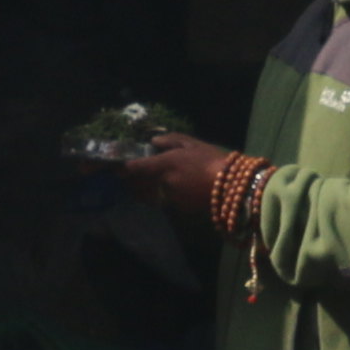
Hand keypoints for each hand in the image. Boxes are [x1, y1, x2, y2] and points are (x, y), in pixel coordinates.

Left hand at [124, 135, 241, 222]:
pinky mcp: (179, 208)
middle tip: (127, 177)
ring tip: (145, 184)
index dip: (124, 169)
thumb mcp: (193, 144)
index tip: (118, 168)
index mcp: (165, 164)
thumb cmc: (212, 160)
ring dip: (146, 190)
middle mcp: (163, 183)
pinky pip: (165, 200)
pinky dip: (162, 196)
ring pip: (151, 194)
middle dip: (133, 181)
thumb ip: (171, 140)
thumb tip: (153, 141)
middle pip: (140, 184)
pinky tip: (167, 191)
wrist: (231, 187)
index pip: (136, 168)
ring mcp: (170, 198)